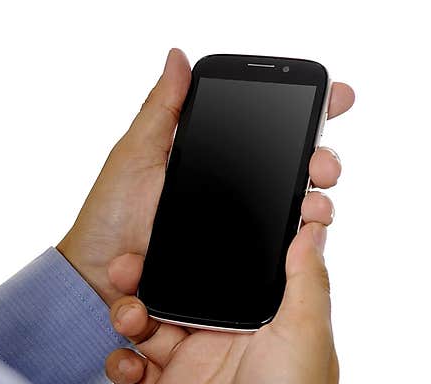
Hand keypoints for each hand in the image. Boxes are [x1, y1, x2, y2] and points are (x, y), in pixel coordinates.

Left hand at [57, 48, 354, 306]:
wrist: (95, 277)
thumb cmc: (108, 217)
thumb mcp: (134, 155)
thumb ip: (162, 110)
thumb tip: (178, 59)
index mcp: (211, 162)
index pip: (268, 133)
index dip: (307, 115)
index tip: (335, 99)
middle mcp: (230, 196)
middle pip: (292, 173)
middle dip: (322, 162)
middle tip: (322, 165)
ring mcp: (233, 233)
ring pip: (291, 215)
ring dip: (316, 206)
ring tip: (315, 206)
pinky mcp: (231, 267)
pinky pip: (272, 257)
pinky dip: (297, 247)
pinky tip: (302, 238)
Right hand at [105, 222, 338, 383]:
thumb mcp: (307, 334)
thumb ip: (305, 279)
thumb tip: (313, 230)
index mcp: (251, 322)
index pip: (214, 277)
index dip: (188, 256)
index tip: (162, 237)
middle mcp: (216, 343)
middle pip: (170, 297)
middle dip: (144, 281)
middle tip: (124, 270)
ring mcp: (186, 372)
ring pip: (143, 329)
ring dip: (128, 316)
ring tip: (128, 318)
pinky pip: (128, 371)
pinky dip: (120, 363)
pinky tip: (131, 364)